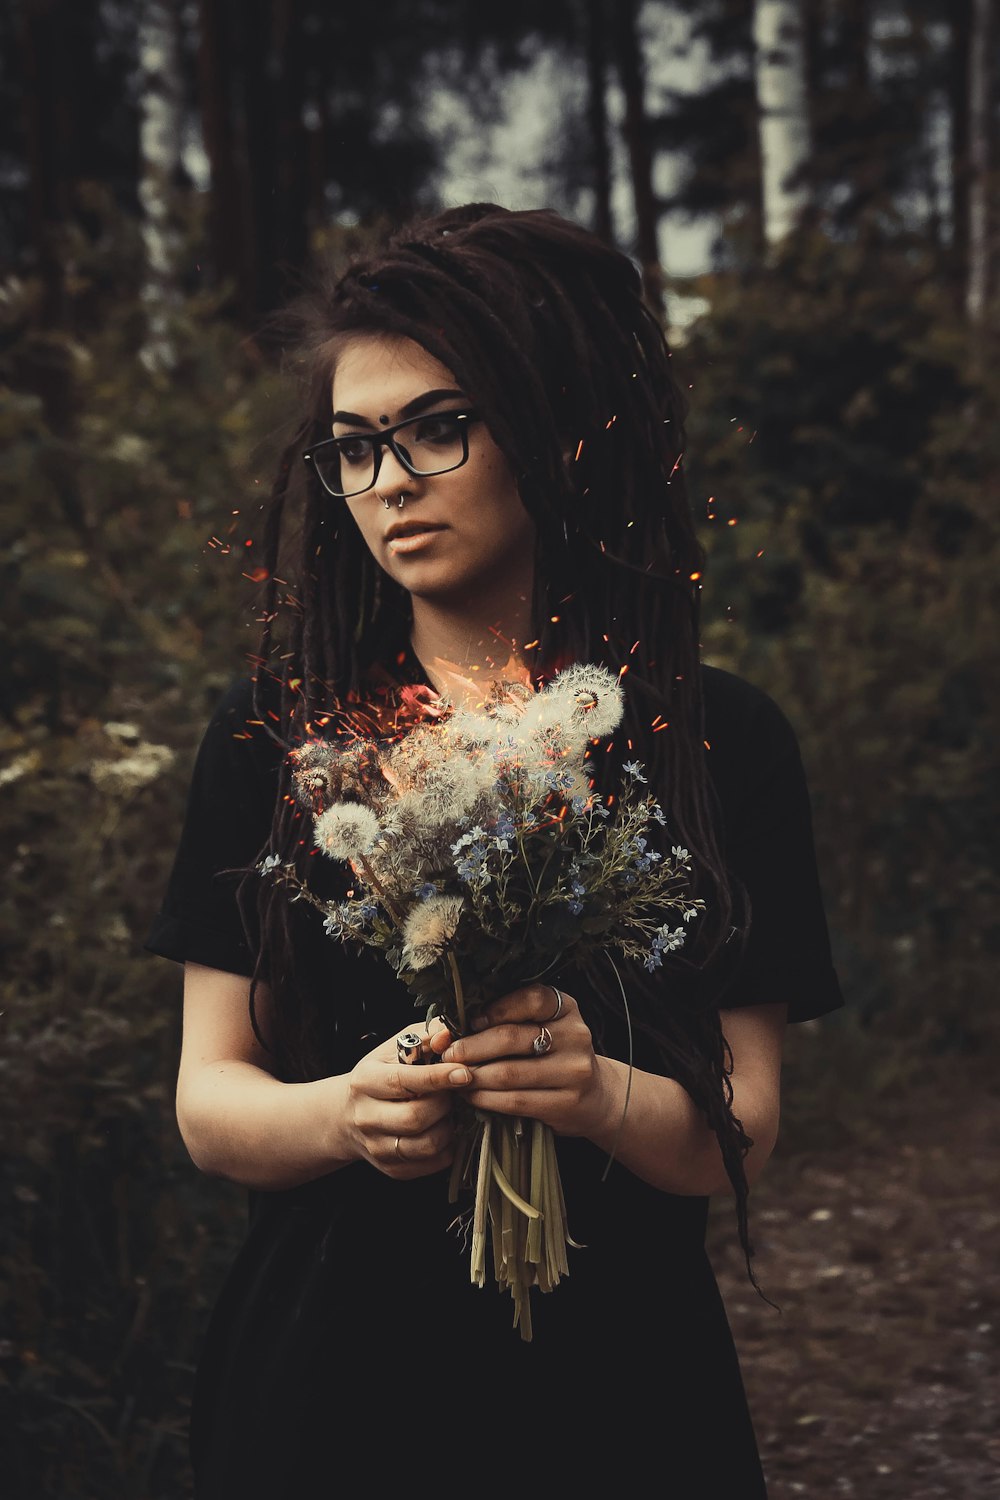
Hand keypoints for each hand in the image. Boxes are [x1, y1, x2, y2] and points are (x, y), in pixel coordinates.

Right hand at [342, 1023, 471, 1179]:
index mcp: (365, 1081)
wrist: (346, 1116)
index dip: (437, 1077)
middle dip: (444, 1104)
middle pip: (415, 1117)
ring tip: (447, 1111)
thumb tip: (448, 1035)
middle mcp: (366, 1117)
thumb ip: (424, 1037)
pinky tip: (443, 1129)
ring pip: (426, 1145)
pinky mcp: (392, 1168)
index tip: (464, 1073)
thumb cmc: (379, 1075)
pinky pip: (432, 1163)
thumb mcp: (394, 1049)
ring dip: (448, 1127)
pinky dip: (447, 1147)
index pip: (402, 1082)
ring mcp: (377, 1147)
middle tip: (452, 1093)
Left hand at [432, 985, 612, 1138]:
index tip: (470, 1022)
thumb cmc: (552, 1055)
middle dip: (471, 1047)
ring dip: (474, 1076)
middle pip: (512, 1038)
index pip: (531, 999)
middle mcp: (575, 1035)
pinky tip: (472, 1096)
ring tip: (455, 1077)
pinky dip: (486, 1098)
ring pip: (509, 1073)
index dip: (496, 1009)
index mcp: (566, 1008)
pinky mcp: (566, 1102)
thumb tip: (445, 1030)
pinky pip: (515, 1100)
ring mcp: (573, 1071)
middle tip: (449, 1054)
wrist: (594, 1096)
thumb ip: (503, 1021)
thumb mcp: (541, 1028)